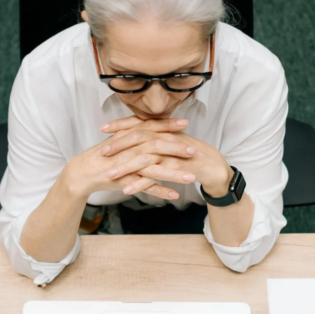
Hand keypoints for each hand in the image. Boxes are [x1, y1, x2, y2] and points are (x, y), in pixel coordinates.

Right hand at [61, 123, 193, 200]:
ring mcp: (127, 165)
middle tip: (195, 151)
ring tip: (192, 178)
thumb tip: (147, 126)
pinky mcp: (125, 181)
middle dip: (177, 148)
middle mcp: (129, 148)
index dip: (168, 125)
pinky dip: (160, 191)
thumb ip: (133, 133)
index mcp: (128, 136)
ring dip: (174, 174)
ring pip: (155, 168)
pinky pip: (145, 187)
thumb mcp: (118, 140)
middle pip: (157, 146)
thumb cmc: (102, 156)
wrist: (82, 172)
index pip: (151, 127)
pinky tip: (174, 195)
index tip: (185, 123)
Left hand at [100, 116, 233, 196]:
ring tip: (109, 175)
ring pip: (143, 158)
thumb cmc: (189, 154)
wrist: (212, 166)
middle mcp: (165, 138)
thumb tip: (136, 132)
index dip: (120, 125)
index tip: (103, 128)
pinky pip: (154, 177)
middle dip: (118, 146)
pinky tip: (127, 190)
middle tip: (102, 153)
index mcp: (163, 129)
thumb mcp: (171, 140)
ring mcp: (171, 154)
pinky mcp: (175, 169)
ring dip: (125, 167)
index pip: (138, 123)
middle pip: (138, 138)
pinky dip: (140, 183)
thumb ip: (155, 135)